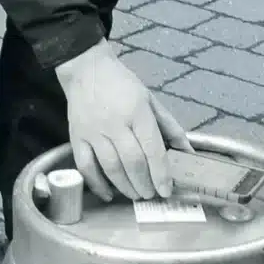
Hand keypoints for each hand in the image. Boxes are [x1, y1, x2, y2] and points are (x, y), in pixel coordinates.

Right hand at [54, 43, 189, 199]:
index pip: (152, 149)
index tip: (167, 190)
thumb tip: (188, 151)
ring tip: (137, 195)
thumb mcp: (150, 100)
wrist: (87, 69)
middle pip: (132, 162)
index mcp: (137, 112)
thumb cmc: (122, 85)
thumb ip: (169, 127)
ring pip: (110, 167)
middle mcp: (114, 123)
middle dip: (145, 184)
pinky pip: (85, 166)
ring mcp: (93, 131)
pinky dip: (96, 184)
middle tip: (152, 194)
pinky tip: (108, 194)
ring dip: (126, 186)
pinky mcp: (76, 137)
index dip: (161, 173)